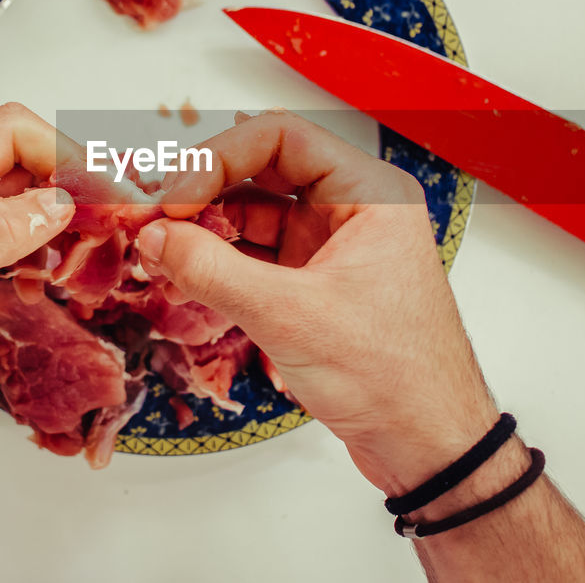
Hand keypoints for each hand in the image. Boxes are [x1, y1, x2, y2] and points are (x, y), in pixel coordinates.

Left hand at [0, 103, 74, 465]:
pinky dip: (38, 243)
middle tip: (113, 221)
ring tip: (92, 247)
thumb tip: (55, 199)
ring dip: (59, 214)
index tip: (104, 191)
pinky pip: (4, 231)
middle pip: (19, 157)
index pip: (8, 133)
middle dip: (71, 181)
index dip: (64, 153)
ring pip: (17, 194)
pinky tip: (49, 274)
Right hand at [137, 111, 500, 492]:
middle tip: (156, 217)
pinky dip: (221, 264)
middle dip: (206, 192)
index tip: (175, 195)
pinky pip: (259, 256)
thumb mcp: (290, 316)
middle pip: (264, 171)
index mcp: (371, 195)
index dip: (219, 157)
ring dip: (208, 230)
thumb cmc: (395, 378)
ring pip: (256, 215)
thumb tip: (156, 236)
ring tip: (161, 249)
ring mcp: (335, 249)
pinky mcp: (319, 287)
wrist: (428, 446)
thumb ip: (213, 271)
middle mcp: (355, 211)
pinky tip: (185, 275)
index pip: (282, 138)